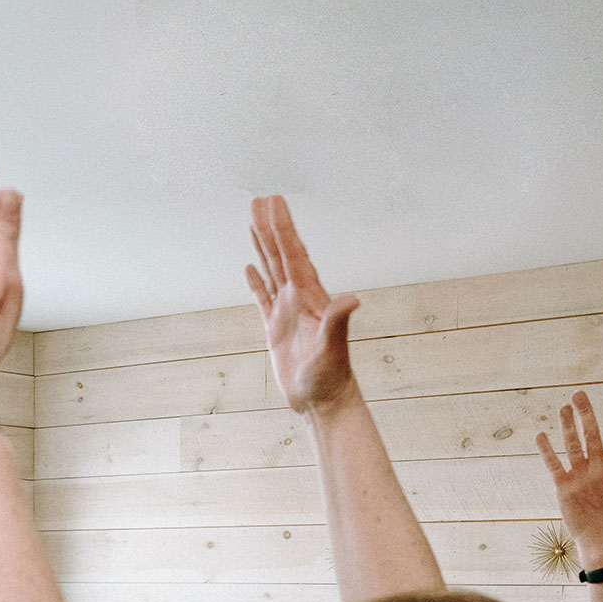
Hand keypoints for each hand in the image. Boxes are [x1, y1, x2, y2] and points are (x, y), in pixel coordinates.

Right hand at [246, 195, 360, 416]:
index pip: (293, 256)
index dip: (283, 229)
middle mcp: (298, 299)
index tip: (273, 203)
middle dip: (270, 228)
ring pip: (272, 271)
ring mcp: (287, 313)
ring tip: (253, 222)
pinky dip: (256, 281)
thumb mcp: (333, 349)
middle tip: (260, 200)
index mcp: (309, 298)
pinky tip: (250, 268)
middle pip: (281, 255)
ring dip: (262, 247)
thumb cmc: (331, 378)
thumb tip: (352, 299)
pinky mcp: (276, 329)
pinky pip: (263, 298)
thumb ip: (338, 321)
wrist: (325, 401)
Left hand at [536, 392, 602, 567]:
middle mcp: (600, 467)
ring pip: (573, 443)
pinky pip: (553, 463)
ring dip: (567, 424)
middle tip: (578, 393)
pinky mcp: (564, 488)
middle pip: (592, 432)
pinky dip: (546, 449)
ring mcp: (582, 476)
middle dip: (585, 411)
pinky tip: (540, 435)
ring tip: (562, 408)